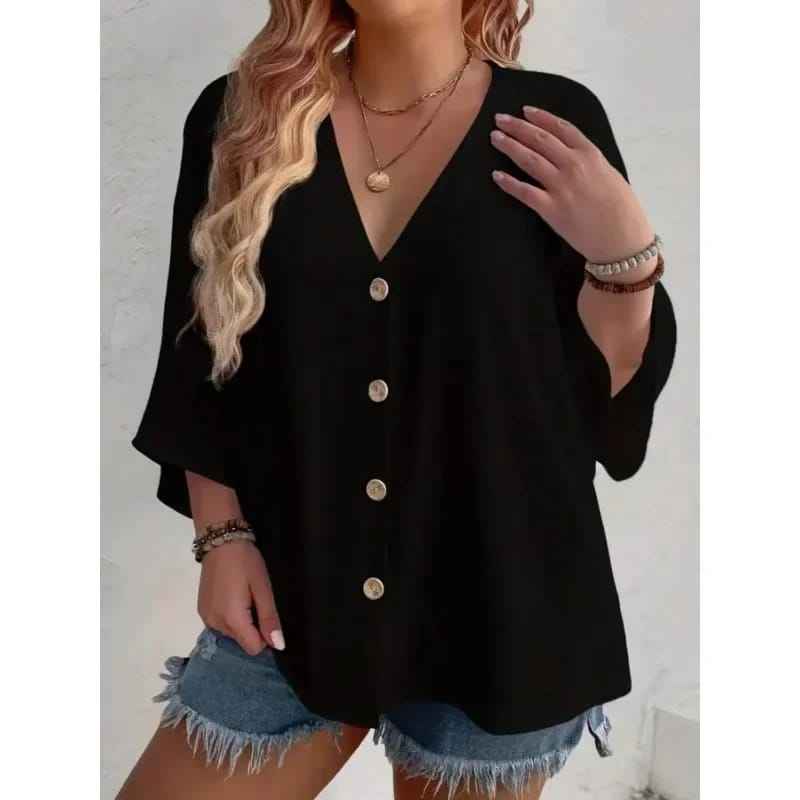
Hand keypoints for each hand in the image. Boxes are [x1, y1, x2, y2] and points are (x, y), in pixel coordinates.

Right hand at [197, 540, 284, 655]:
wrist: (220, 541)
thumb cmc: (245, 562)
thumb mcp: (263, 588)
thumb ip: (269, 619)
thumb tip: (278, 646)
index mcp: (232, 620)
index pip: (253, 648)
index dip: (265, 637)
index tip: (267, 617)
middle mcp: (215, 624)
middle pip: (242, 642)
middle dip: (253, 627)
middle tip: (255, 601)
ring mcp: (206, 617)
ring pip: (231, 634)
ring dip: (241, 622)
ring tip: (243, 596)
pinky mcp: (202, 610)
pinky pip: (221, 624)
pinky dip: (230, 616)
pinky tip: (233, 596)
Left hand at [490, 106, 654, 264]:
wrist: (622, 239)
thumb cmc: (622, 210)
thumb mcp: (610, 175)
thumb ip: (591, 163)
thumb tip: (574, 156)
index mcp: (591, 155)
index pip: (561, 128)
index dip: (541, 117)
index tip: (525, 111)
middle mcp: (574, 165)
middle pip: (540, 139)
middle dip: (518, 127)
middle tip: (500, 119)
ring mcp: (561, 186)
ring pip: (529, 159)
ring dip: (510, 146)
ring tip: (495, 138)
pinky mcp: (551, 209)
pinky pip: (524, 192)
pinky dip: (509, 182)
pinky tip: (496, 175)